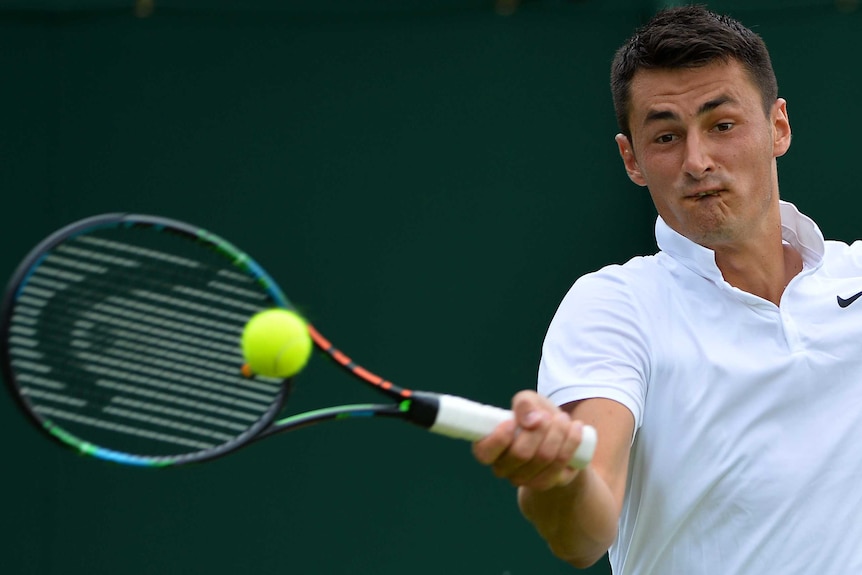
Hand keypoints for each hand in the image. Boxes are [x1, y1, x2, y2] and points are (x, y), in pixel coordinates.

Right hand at [472, 390, 587, 490]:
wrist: (559, 435)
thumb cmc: (535, 416)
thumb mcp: (528, 401)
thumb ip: (524, 403)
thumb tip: (532, 420)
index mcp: (488, 447)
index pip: (484, 452)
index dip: (498, 439)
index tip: (511, 422)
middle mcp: (503, 467)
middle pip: (521, 453)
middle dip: (539, 429)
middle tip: (547, 416)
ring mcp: (524, 479)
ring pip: (544, 457)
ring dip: (558, 432)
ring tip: (563, 418)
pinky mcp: (546, 482)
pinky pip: (561, 463)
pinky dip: (571, 442)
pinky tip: (575, 429)